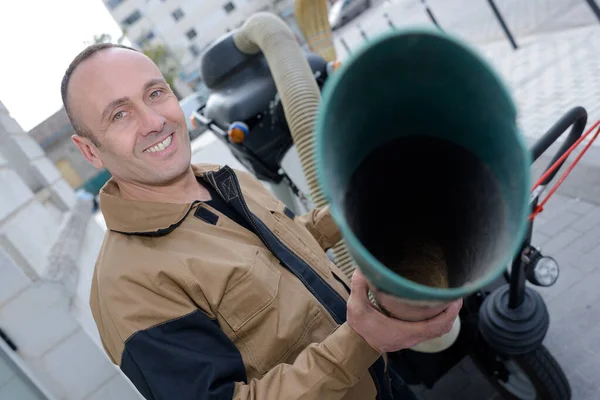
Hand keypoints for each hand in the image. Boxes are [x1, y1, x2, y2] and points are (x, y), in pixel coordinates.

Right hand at [346, 269, 462, 353]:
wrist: (357, 344)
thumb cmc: (360, 327)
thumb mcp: (356, 306)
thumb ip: (359, 287)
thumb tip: (362, 267)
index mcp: (404, 331)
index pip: (435, 326)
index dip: (449, 313)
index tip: (456, 298)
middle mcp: (412, 337)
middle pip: (442, 328)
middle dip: (452, 312)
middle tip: (456, 293)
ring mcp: (412, 338)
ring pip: (438, 330)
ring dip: (447, 316)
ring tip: (449, 298)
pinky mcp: (409, 336)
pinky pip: (431, 330)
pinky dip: (438, 320)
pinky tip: (435, 306)